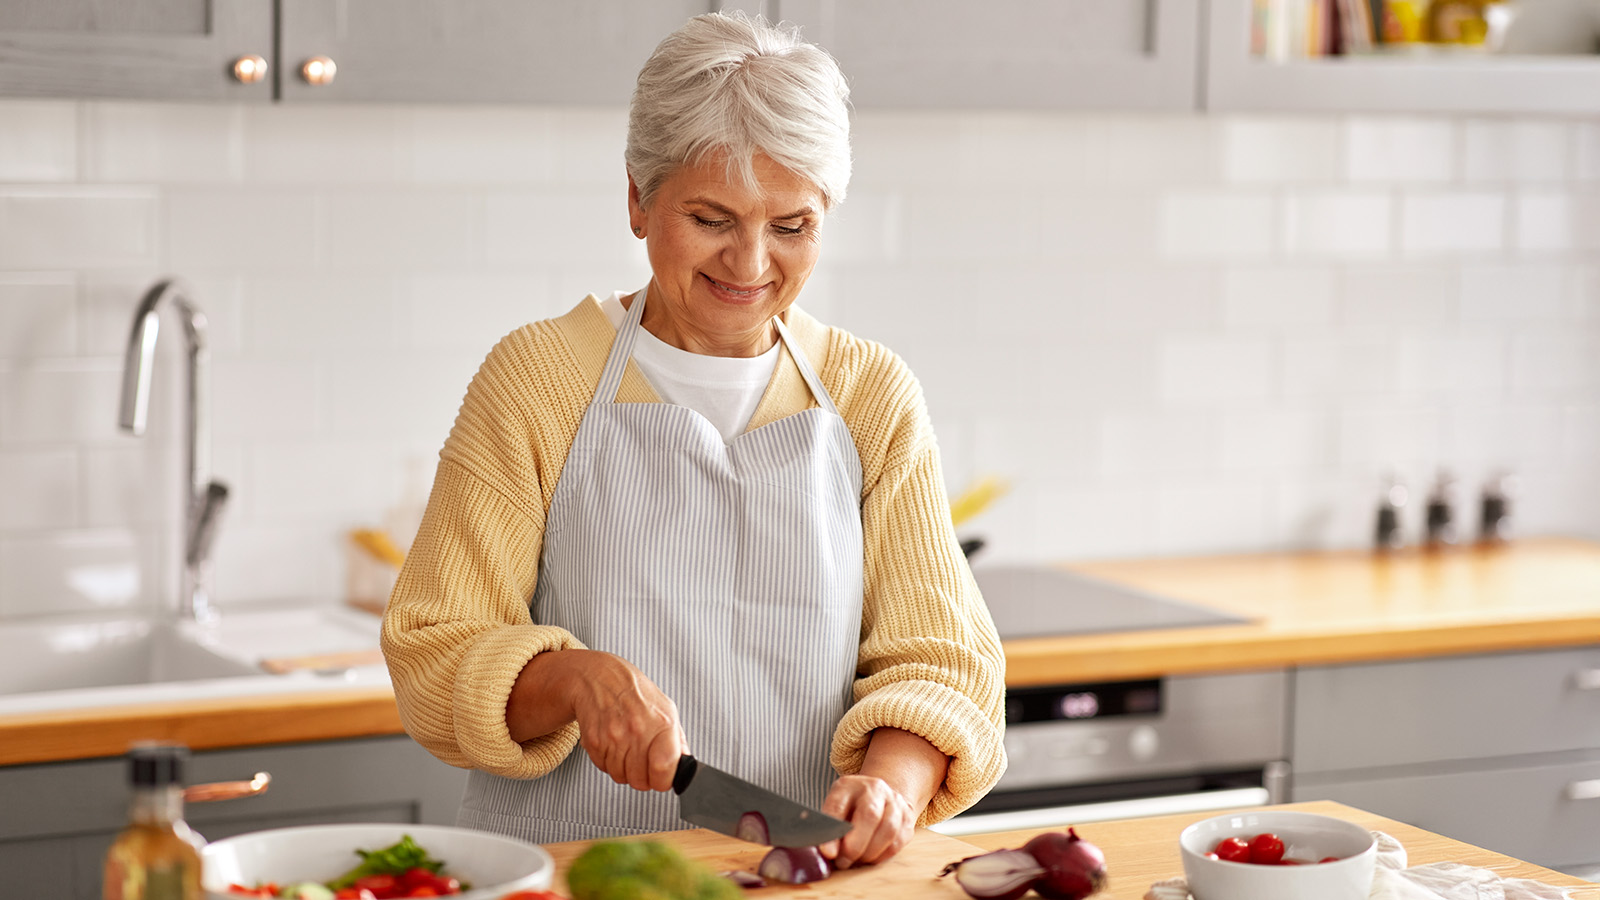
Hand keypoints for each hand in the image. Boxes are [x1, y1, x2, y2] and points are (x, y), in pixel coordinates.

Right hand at [570, 652, 686, 791]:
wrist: (600, 677)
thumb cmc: (635, 693)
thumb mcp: (666, 709)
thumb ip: (678, 741)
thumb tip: (686, 766)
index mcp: (661, 724)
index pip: (663, 770)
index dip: (664, 779)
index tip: (662, 775)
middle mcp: (637, 731)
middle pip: (640, 781)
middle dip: (643, 776)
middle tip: (642, 760)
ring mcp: (613, 737)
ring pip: (621, 777)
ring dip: (624, 768)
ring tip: (626, 747)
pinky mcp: (594, 742)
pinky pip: (604, 768)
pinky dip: (608, 761)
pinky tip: (612, 743)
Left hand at [817, 774, 916, 868]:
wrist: (879, 796)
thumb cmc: (851, 807)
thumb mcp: (836, 810)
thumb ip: (830, 827)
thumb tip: (827, 853)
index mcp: (849, 785)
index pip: (838, 805)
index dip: (833, 831)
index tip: (828, 853)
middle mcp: (875, 788)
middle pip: (870, 815)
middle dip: (855, 845)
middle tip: (843, 862)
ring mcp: (895, 801)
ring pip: (888, 830)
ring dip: (870, 853)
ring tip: (856, 861)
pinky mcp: (908, 817)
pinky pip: (897, 842)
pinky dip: (882, 855)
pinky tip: (870, 858)